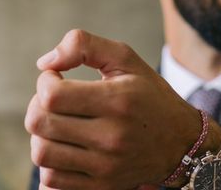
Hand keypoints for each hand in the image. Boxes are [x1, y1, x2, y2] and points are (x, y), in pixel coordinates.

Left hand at [25, 29, 217, 189]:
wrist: (181, 142)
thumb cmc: (149, 94)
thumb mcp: (126, 58)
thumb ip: (84, 45)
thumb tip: (44, 63)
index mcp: (117, 100)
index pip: (52, 96)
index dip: (45, 81)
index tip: (56, 77)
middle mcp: (111, 137)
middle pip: (40, 124)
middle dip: (38, 104)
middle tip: (54, 98)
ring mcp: (105, 166)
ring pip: (41, 153)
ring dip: (42, 134)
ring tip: (59, 122)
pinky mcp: (101, 187)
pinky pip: (52, 180)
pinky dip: (50, 161)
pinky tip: (65, 145)